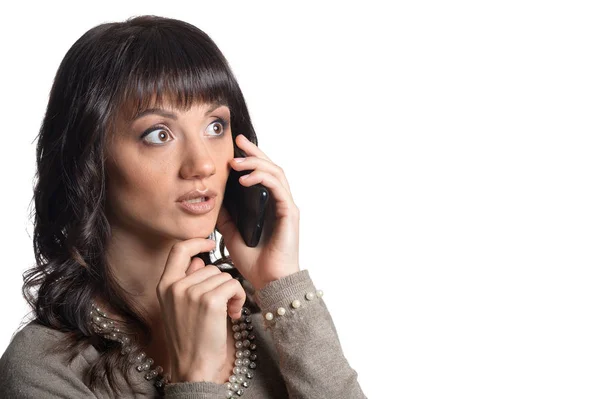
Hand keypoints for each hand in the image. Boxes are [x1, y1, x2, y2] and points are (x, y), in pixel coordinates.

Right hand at [156, 238, 245, 382]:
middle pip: (210, 267)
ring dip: (231, 293)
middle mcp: (176, 286)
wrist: (192, 367)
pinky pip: (233, 285)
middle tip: (221, 305)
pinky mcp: (209, 301)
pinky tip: (233, 313)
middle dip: (221, 284)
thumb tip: (199, 260)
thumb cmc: (189, 340)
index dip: (196, 243)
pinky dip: (239, 298)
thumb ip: (186, 281)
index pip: (178, 250)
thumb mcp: (178, 307)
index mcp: (164, 285)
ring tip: (225, 312)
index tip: (209, 245)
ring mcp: (191, 292)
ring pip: (224, 276)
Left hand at [216, 134, 299, 290]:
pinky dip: (262, 179)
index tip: (234, 148)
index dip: (250, 159)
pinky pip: (277, 188)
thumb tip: (213, 199)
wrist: (269, 282)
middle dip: (254, 153)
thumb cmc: (255, 262)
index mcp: (268, 206)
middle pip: (271, 168)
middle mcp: (280, 203)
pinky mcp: (289, 213)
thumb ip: (226, 216)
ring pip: (275, 173)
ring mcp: (287, 207)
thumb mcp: (232, 234)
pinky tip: (245, 179)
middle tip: (238, 141)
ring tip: (236, 163)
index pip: (262, 175)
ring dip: (256, 163)